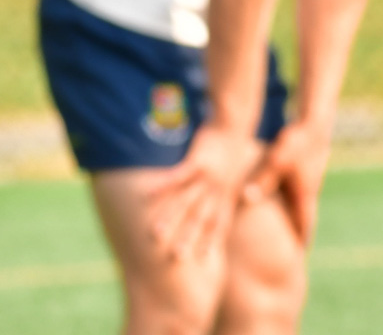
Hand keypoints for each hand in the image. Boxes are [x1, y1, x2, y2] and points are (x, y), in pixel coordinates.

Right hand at [146, 124, 264, 261]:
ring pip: (187, 200)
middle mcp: (219, 188)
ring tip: (154, 234)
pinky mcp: (199, 159)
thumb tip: (215, 209)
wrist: (235, 121)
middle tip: (176, 260)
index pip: (220, 222)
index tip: (204, 262)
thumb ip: (223, 193)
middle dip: (190, 238)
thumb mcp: (232, 174)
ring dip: (170, 217)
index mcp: (227, 193)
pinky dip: (163, 186)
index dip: (212, 241)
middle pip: (202, 217)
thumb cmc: (231, 149)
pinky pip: (178, 175)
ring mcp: (209, 174)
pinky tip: (146, 196)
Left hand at [244, 120, 331, 243]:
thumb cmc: (296, 141)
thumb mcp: (276, 161)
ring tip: (288, 228)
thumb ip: (262, 180)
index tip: (300, 257)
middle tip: (295, 249)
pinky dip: (291, 199)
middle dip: (299, 232)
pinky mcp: (306, 168)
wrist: (315, 121)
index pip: (303, 225)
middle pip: (303, 217)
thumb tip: (247, 199)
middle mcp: (308, 190)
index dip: (301, 241)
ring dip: (295, 216)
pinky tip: (283, 197)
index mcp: (303, 194)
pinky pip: (297, 190)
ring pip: (300, 203)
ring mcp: (309, 179)